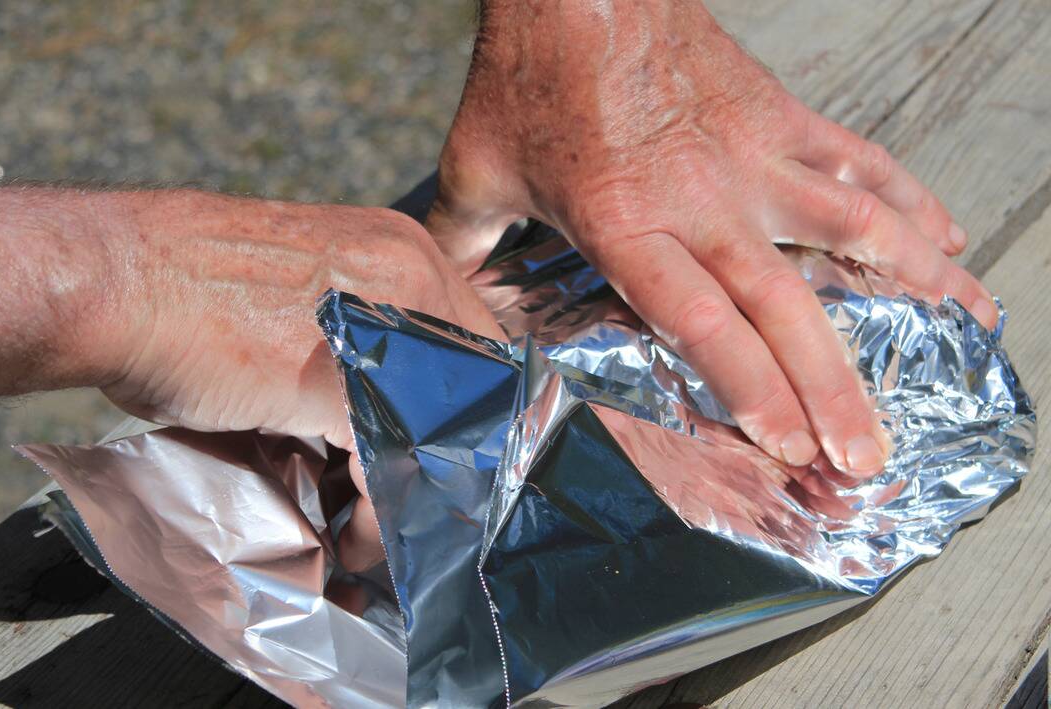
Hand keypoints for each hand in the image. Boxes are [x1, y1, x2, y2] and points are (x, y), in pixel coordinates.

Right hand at [93, 191, 504, 568]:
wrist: (121, 277)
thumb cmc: (185, 286)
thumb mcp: (300, 294)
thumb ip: (356, 338)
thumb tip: (378, 410)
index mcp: (399, 249)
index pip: (474, 344)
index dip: (460, 412)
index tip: (435, 458)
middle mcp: (408, 279)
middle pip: (474, 392)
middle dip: (447, 460)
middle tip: (416, 502)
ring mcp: (383, 332)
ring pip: (440, 436)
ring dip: (410, 495)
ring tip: (372, 528)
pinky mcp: (344, 388)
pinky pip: (391, 473)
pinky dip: (375, 520)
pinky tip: (348, 537)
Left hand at [428, 0, 996, 476]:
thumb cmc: (529, 76)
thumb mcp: (476, 172)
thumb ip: (463, 242)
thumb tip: (436, 289)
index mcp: (625, 224)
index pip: (699, 321)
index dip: (749, 386)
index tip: (785, 443)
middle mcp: (702, 199)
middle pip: (783, 304)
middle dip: (831, 388)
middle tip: (866, 455)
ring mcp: (753, 155)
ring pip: (853, 231)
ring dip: (915, 290)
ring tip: (965, 336)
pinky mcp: (780, 117)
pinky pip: (860, 163)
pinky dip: (909, 202)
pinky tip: (947, 237)